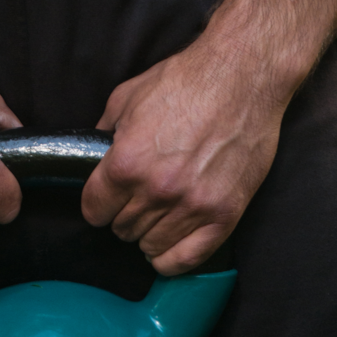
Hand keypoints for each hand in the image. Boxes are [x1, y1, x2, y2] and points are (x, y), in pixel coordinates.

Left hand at [81, 38, 288, 274]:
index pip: (94, 210)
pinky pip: (188, 259)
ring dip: (148, 234)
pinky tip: (169, 245)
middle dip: (123, 215)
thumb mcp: (127, 96)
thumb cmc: (187, 80)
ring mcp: (192, 205)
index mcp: (127, 162)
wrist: (242, 77)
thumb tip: (93, 150)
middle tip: (136, 200)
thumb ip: (104, 131)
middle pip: (121, 229)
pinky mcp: (224, 214)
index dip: (97, 204)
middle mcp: (157, 190)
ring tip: (156, 217)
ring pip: (151, 246)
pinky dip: (172, 259)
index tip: (105, 199)